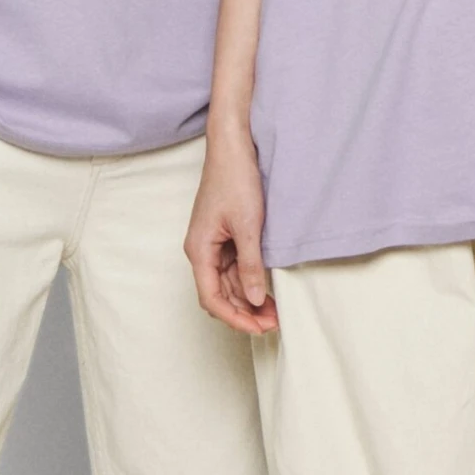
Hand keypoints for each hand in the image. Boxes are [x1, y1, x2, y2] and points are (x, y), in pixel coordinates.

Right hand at [185, 127, 277, 334]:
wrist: (234, 146)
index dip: (235, 318)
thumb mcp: (248, 226)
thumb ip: (250, 265)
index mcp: (199, 250)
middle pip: (219, 294)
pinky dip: (249, 281)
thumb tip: (254, 299)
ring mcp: (213, 243)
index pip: (211, 298)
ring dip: (248, 299)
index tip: (259, 328)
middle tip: (274, 323)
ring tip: (275, 311)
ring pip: (228, 283)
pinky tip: (267, 288)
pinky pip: (234, 267)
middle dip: (244, 312)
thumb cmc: (235, 179)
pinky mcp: (224, 235)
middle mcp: (202, 250)